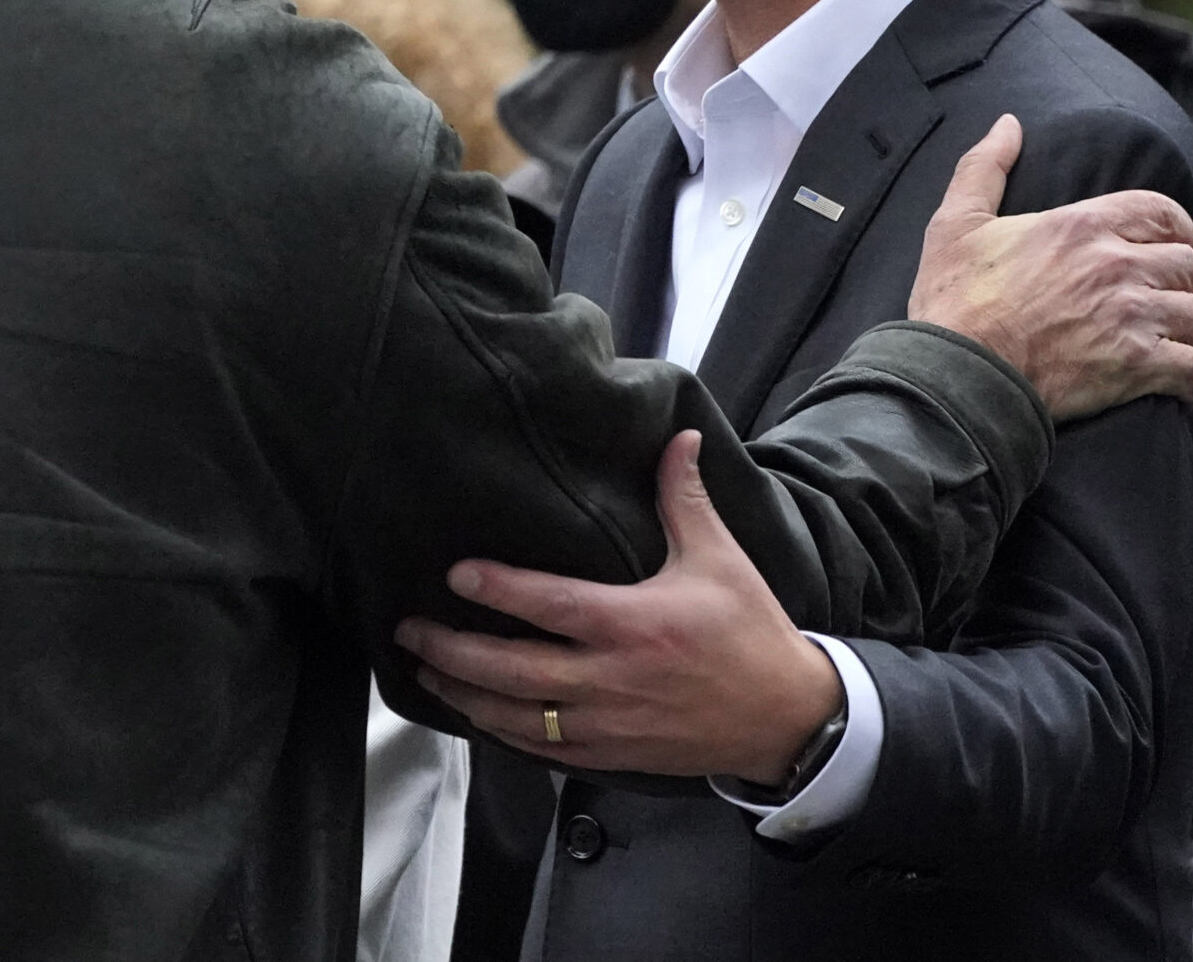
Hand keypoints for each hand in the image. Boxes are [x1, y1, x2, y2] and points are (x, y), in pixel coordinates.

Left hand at [394, 431, 841, 784]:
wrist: (783, 718)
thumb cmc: (749, 633)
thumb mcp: (720, 559)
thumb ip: (685, 498)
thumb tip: (676, 436)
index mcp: (633, 625)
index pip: (549, 605)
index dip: (498, 589)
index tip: (454, 573)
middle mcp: (610, 679)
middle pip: (512, 670)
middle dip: (452, 651)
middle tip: (408, 631)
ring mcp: (606, 725)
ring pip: (516, 717)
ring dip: (464, 695)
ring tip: (424, 671)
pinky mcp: (611, 756)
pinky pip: (542, 750)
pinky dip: (501, 734)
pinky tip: (475, 714)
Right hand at [908, 114, 1192, 418]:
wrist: (955, 374)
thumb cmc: (952, 301)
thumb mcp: (956, 223)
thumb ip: (984, 168)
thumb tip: (1007, 124)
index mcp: (1081, 225)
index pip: (1162, 212)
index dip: (1178, 229)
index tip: (1176, 246)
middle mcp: (1115, 264)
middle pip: (1187, 265)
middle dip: (1185, 283)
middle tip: (1171, 301)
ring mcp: (1129, 316)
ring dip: (1191, 332)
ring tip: (1178, 344)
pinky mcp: (1134, 367)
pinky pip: (1192, 369)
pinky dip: (1192, 380)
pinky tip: (1180, 386)